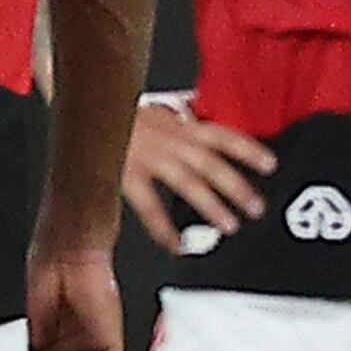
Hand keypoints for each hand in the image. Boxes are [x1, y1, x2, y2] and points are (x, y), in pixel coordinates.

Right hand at [121, 93, 274, 249]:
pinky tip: (176, 244)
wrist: (80, 106)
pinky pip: (149, 204)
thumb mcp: (150, 109)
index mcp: (177, 124)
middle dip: (236, 186)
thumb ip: (173, 117)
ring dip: (211, 204)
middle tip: (256, 207)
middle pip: (210, 162)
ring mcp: (147, 155)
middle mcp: (168, 138)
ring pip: (187, 181)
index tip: (270, 165)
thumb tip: (191, 114)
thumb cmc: (113, 111)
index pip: (221, 134)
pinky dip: (163, 227)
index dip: (247, 149)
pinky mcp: (124, 172)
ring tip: (229, 225)